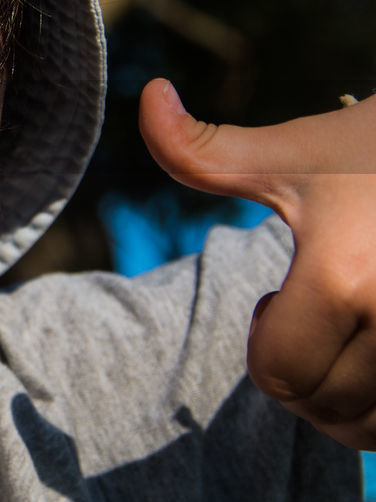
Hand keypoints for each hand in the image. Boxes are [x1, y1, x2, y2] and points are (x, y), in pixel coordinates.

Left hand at [139, 77, 375, 448]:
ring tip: (353, 331)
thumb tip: (148, 94)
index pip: (278, 374)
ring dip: (353, 397)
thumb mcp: (293, 152)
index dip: (264, 342)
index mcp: (345, 277)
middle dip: (305, 370)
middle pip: (325, 407)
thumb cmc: (374, 150)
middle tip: (318, 314)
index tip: (280, 297)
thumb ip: (204, 149)